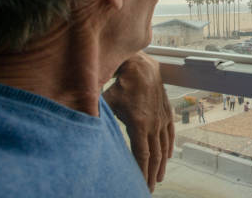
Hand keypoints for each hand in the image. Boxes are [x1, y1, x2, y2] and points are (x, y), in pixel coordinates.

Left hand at [103, 51, 173, 191]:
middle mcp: (154, 123)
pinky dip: (169, 147)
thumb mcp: (106, 100)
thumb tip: (80, 124)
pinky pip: (170, 134)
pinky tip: (168, 155)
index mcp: (140, 123)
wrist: (143, 67)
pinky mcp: (167, 112)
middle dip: (152, 174)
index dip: (141, 172)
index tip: (139, 185)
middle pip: (155, 155)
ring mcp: (163, 118)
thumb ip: (95, 114)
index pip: (142, 155)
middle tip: (148, 188)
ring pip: (164, 147)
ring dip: (162, 164)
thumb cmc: (122, 84)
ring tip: (158, 177)